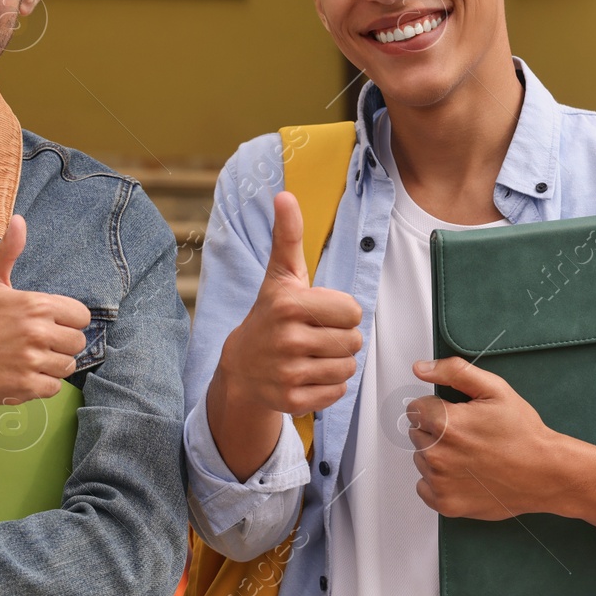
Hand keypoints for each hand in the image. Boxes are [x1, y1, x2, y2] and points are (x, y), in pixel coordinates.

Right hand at [0, 213, 91, 446]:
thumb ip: (9, 251)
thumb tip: (18, 219)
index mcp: (36, 305)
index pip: (81, 316)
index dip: (68, 321)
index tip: (49, 324)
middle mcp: (37, 332)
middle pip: (78, 342)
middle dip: (61, 344)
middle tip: (37, 343)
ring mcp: (32, 361)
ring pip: (68, 366)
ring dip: (53, 365)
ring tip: (30, 359)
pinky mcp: (26, 386)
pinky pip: (55, 387)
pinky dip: (43, 384)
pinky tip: (24, 374)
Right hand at [215, 192, 362, 416]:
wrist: (240, 366)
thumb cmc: (271, 314)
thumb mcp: (281, 275)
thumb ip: (287, 236)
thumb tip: (284, 194)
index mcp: (289, 304)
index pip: (353, 311)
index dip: (342, 312)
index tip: (320, 313)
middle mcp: (287, 339)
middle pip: (354, 341)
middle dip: (342, 338)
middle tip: (316, 336)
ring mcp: (287, 373)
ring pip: (348, 368)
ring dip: (337, 363)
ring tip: (312, 355)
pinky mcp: (291, 401)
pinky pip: (337, 393)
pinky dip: (329, 387)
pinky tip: (308, 375)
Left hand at [406, 358, 565, 520]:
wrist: (545, 473)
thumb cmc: (524, 434)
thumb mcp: (495, 389)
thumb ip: (453, 372)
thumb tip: (421, 368)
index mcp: (444, 423)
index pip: (415, 409)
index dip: (437, 408)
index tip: (458, 416)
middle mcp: (437, 454)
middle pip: (416, 433)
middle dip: (436, 431)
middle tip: (468, 435)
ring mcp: (440, 481)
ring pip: (421, 459)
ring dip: (437, 455)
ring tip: (470, 455)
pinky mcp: (445, 503)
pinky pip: (424, 486)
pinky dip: (439, 481)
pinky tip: (464, 474)